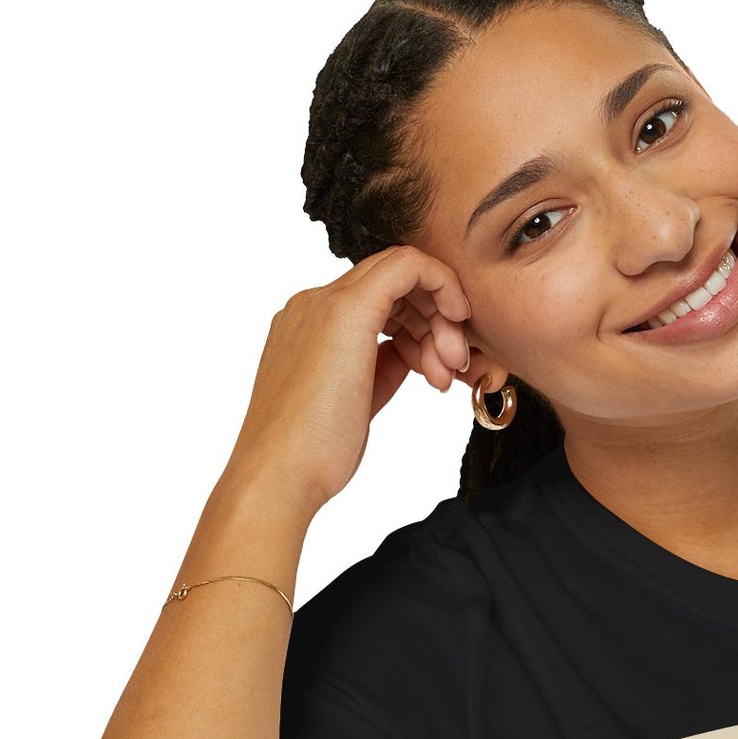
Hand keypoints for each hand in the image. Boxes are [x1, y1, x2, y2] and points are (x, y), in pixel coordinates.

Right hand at [221, 244, 471, 521]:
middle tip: (452, 367)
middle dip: (435, 320)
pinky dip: (442, 285)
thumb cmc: (314, 452)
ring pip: (402, 274)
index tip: (439, 364)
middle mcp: (313, 304)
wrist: (281, 472)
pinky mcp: (346, 310)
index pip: (378, 300)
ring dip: (440, 319)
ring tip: (446, 374)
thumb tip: (412, 353)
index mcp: (309, 326)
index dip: (419, 325)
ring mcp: (325, 303)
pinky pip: (407, 266)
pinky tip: (456, 320)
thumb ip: (382, 366)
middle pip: (392, 285)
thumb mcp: (358, 399)